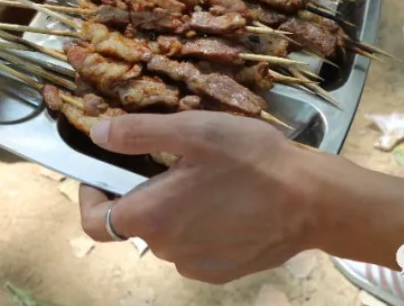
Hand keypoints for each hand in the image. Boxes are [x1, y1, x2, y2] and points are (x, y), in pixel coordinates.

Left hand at [78, 111, 321, 283]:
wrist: (313, 201)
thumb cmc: (252, 161)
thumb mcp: (193, 131)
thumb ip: (138, 133)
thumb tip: (98, 134)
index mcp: (151, 216)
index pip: (94, 222)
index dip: (90, 197)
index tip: (102, 174)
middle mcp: (167, 249)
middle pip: (135, 224)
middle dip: (143, 194)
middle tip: (170, 163)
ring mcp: (196, 265)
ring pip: (166, 236)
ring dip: (173, 211)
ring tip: (206, 180)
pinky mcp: (222, 272)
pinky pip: (194, 249)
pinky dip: (199, 228)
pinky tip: (226, 204)